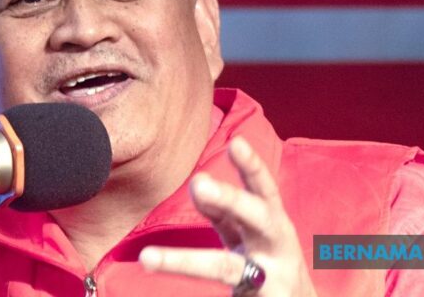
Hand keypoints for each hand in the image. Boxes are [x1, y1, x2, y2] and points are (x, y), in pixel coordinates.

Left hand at [139, 136, 316, 295]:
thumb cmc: (268, 263)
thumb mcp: (251, 233)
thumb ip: (225, 211)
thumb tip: (199, 185)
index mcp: (273, 223)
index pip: (262, 190)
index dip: (251, 167)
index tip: (237, 142)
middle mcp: (275, 247)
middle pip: (256, 219)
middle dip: (230, 199)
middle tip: (199, 183)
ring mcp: (269, 280)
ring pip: (224, 269)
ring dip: (184, 261)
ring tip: (147, 258)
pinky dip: (216, 296)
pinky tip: (162, 275)